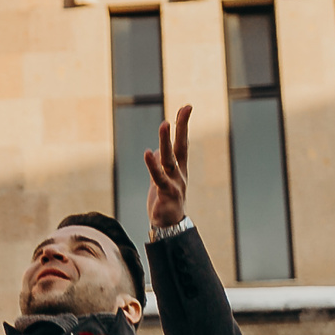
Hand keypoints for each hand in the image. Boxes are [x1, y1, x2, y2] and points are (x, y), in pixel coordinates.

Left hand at [142, 105, 191, 229]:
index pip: (182, 143)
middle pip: (181, 146)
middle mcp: (179, 173)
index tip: (187, 106)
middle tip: (185, 108)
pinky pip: (158, 177)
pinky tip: (148, 152)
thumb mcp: (162, 180)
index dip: (184, 125)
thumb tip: (155, 151)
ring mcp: (174, 183)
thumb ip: (160, 165)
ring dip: (167, 140)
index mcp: (179, 169)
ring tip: (165, 123)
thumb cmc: (166, 202)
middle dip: (182, 127)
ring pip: (170, 158)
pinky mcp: (165, 194)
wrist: (170, 228)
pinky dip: (153, 165)